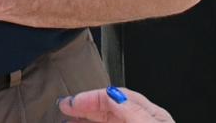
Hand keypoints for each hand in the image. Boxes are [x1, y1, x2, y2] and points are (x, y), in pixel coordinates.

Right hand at [58, 87, 174, 121]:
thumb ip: (134, 112)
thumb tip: (113, 94)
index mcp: (151, 115)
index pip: (116, 97)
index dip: (92, 97)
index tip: (73, 101)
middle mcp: (139, 121)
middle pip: (107, 109)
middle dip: (84, 105)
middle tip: (64, 105)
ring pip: (104, 121)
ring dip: (84, 118)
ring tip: (66, 119)